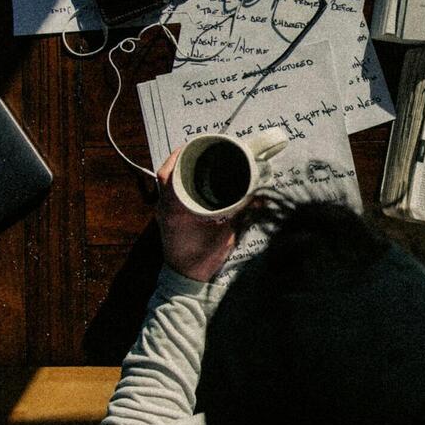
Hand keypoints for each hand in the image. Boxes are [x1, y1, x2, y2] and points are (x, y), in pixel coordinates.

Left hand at [156, 146, 237, 281]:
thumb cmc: (202, 258)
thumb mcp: (225, 235)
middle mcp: (164, 206)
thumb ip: (242, 214)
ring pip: (165, 181)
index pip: (169, 174)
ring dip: (179, 168)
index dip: (181, 156)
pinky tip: (193, 178)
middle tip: (201, 148)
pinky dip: (179, 181)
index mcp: (174, 208)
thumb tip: (262, 198)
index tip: (197, 145)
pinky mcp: (166, 217)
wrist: (186, 279)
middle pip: (166, 173)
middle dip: (182, 157)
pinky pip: (169, 192)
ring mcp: (162, 212)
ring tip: (198, 158)